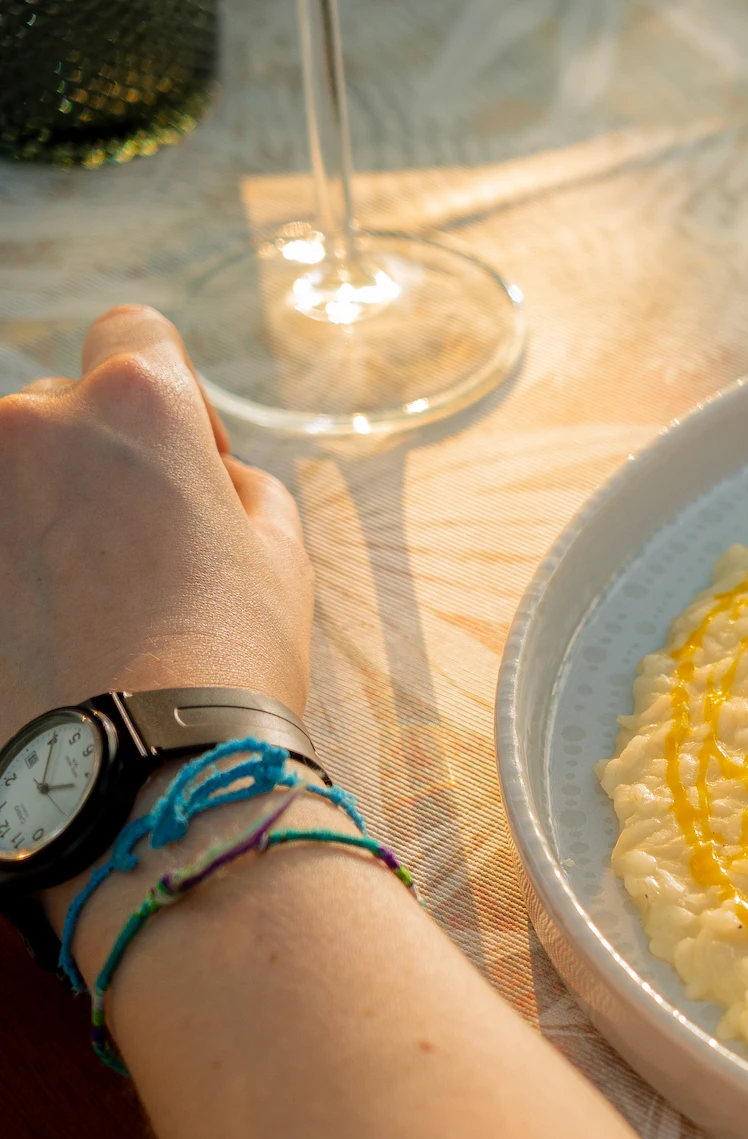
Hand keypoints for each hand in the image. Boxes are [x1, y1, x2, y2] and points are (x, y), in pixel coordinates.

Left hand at [0, 306, 313, 741]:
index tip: (192, 461)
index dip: (174, 392)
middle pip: (64, 405)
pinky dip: (20, 562)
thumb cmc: (229, 653)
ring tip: (96, 594)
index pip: (137, 330)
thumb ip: (236, 482)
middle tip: (149, 546)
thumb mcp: (280, 550)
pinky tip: (56, 618)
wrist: (142, 758)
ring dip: (47, 509)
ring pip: (14, 469)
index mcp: (137, 401)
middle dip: (102, 459)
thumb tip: (204, 478)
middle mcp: (35, 420)